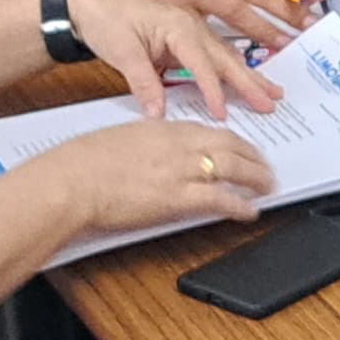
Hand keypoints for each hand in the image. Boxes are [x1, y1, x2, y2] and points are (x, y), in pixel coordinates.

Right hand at [43, 119, 272, 241]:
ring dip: (256, 178)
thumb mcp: (120, 139)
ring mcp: (180, 170)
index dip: (234, 140)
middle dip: (254, 157)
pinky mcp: (177, 197)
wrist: (72, 180)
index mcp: (163, 128)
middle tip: (266, 167)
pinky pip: (220, 199)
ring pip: (233, 168)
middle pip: (231, 145)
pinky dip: (240, 205)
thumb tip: (154, 153)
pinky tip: (251, 211)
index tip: (243, 148)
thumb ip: (146, 143)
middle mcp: (178, 144)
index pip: (211, 130)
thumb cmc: (83, 163)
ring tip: (267, 187)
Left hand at [62, 0, 277, 124]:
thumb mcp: (120, 50)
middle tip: (271, 103)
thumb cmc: (103, 17)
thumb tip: (159, 113)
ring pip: (225, 56)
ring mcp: (190, 30)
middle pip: (225, 57)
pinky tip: (246, 81)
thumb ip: (143, 81)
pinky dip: (232, 70)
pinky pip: (214, 56)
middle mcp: (190, 26)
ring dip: (249, 76)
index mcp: (177, 25)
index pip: (202, 62)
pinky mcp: (184, 39)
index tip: (223, 113)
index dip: (213, 89)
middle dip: (250, 81)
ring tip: (271, 94)